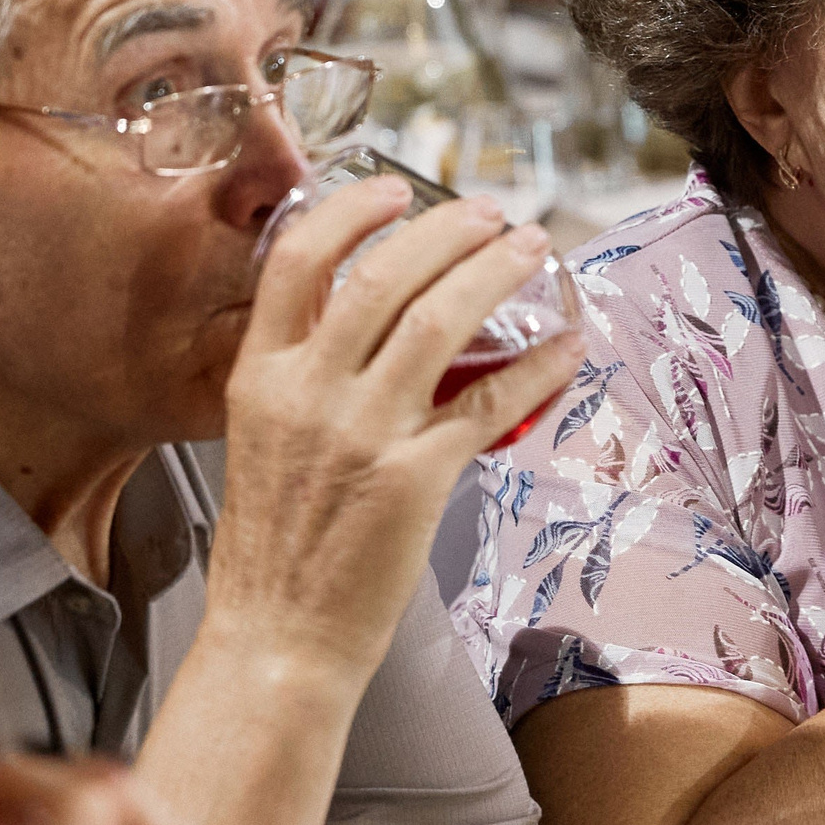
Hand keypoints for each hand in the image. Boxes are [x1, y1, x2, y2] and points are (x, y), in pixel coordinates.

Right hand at [205, 182, 582, 689]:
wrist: (277, 636)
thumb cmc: (274, 547)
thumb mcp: (259, 439)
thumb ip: (301, 377)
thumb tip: (365, 329)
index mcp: (260, 375)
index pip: (299, 259)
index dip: (353, 210)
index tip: (394, 188)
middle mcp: (308, 392)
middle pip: (385, 273)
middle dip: (448, 229)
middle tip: (488, 212)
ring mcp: (363, 433)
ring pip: (442, 320)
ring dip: (498, 272)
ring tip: (530, 248)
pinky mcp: (416, 478)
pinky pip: (490, 403)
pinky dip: (537, 367)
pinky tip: (564, 347)